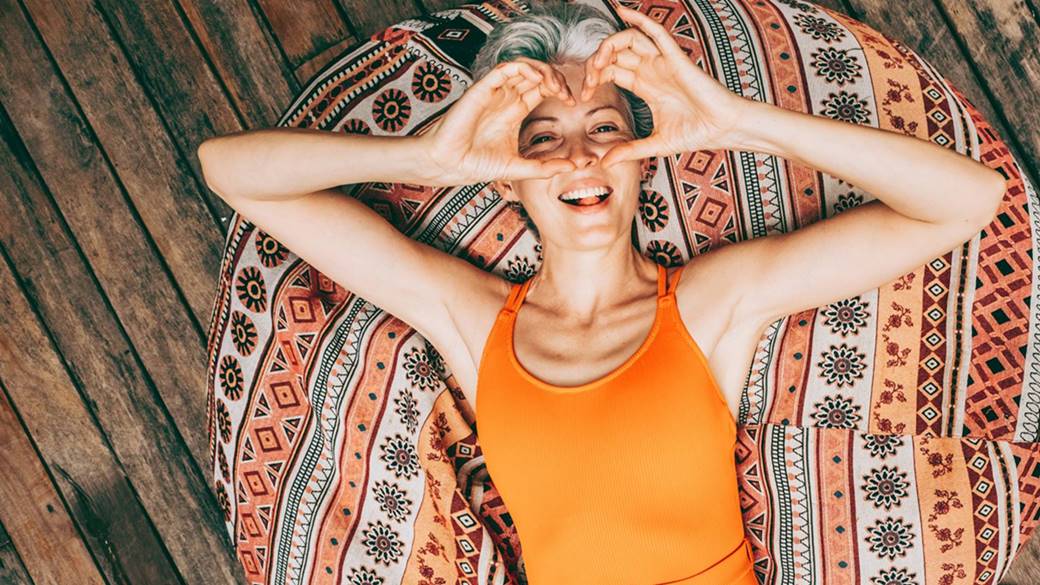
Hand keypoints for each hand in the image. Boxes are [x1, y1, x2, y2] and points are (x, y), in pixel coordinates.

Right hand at [415, 57, 578, 187]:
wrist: (450, 165)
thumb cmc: (477, 165)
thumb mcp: (519, 168)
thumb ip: (545, 168)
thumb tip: (572, 166)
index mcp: (514, 111)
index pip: (542, 88)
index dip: (560, 89)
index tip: (573, 102)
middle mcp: (505, 98)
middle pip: (537, 74)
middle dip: (556, 78)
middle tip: (566, 94)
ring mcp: (494, 92)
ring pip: (523, 66)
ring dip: (543, 70)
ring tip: (555, 86)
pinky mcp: (482, 89)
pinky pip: (506, 68)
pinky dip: (525, 68)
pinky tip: (537, 79)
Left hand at [582, 4, 751, 166]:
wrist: (723, 129)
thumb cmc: (697, 133)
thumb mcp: (655, 144)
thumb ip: (629, 151)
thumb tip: (605, 163)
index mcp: (646, 86)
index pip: (611, 72)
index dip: (595, 78)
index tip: (584, 95)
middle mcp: (652, 70)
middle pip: (616, 54)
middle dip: (596, 63)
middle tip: (588, 81)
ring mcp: (663, 62)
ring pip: (629, 40)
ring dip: (609, 46)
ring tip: (598, 62)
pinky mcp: (676, 59)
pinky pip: (656, 32)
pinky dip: (639, 19)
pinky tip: (622, 11)